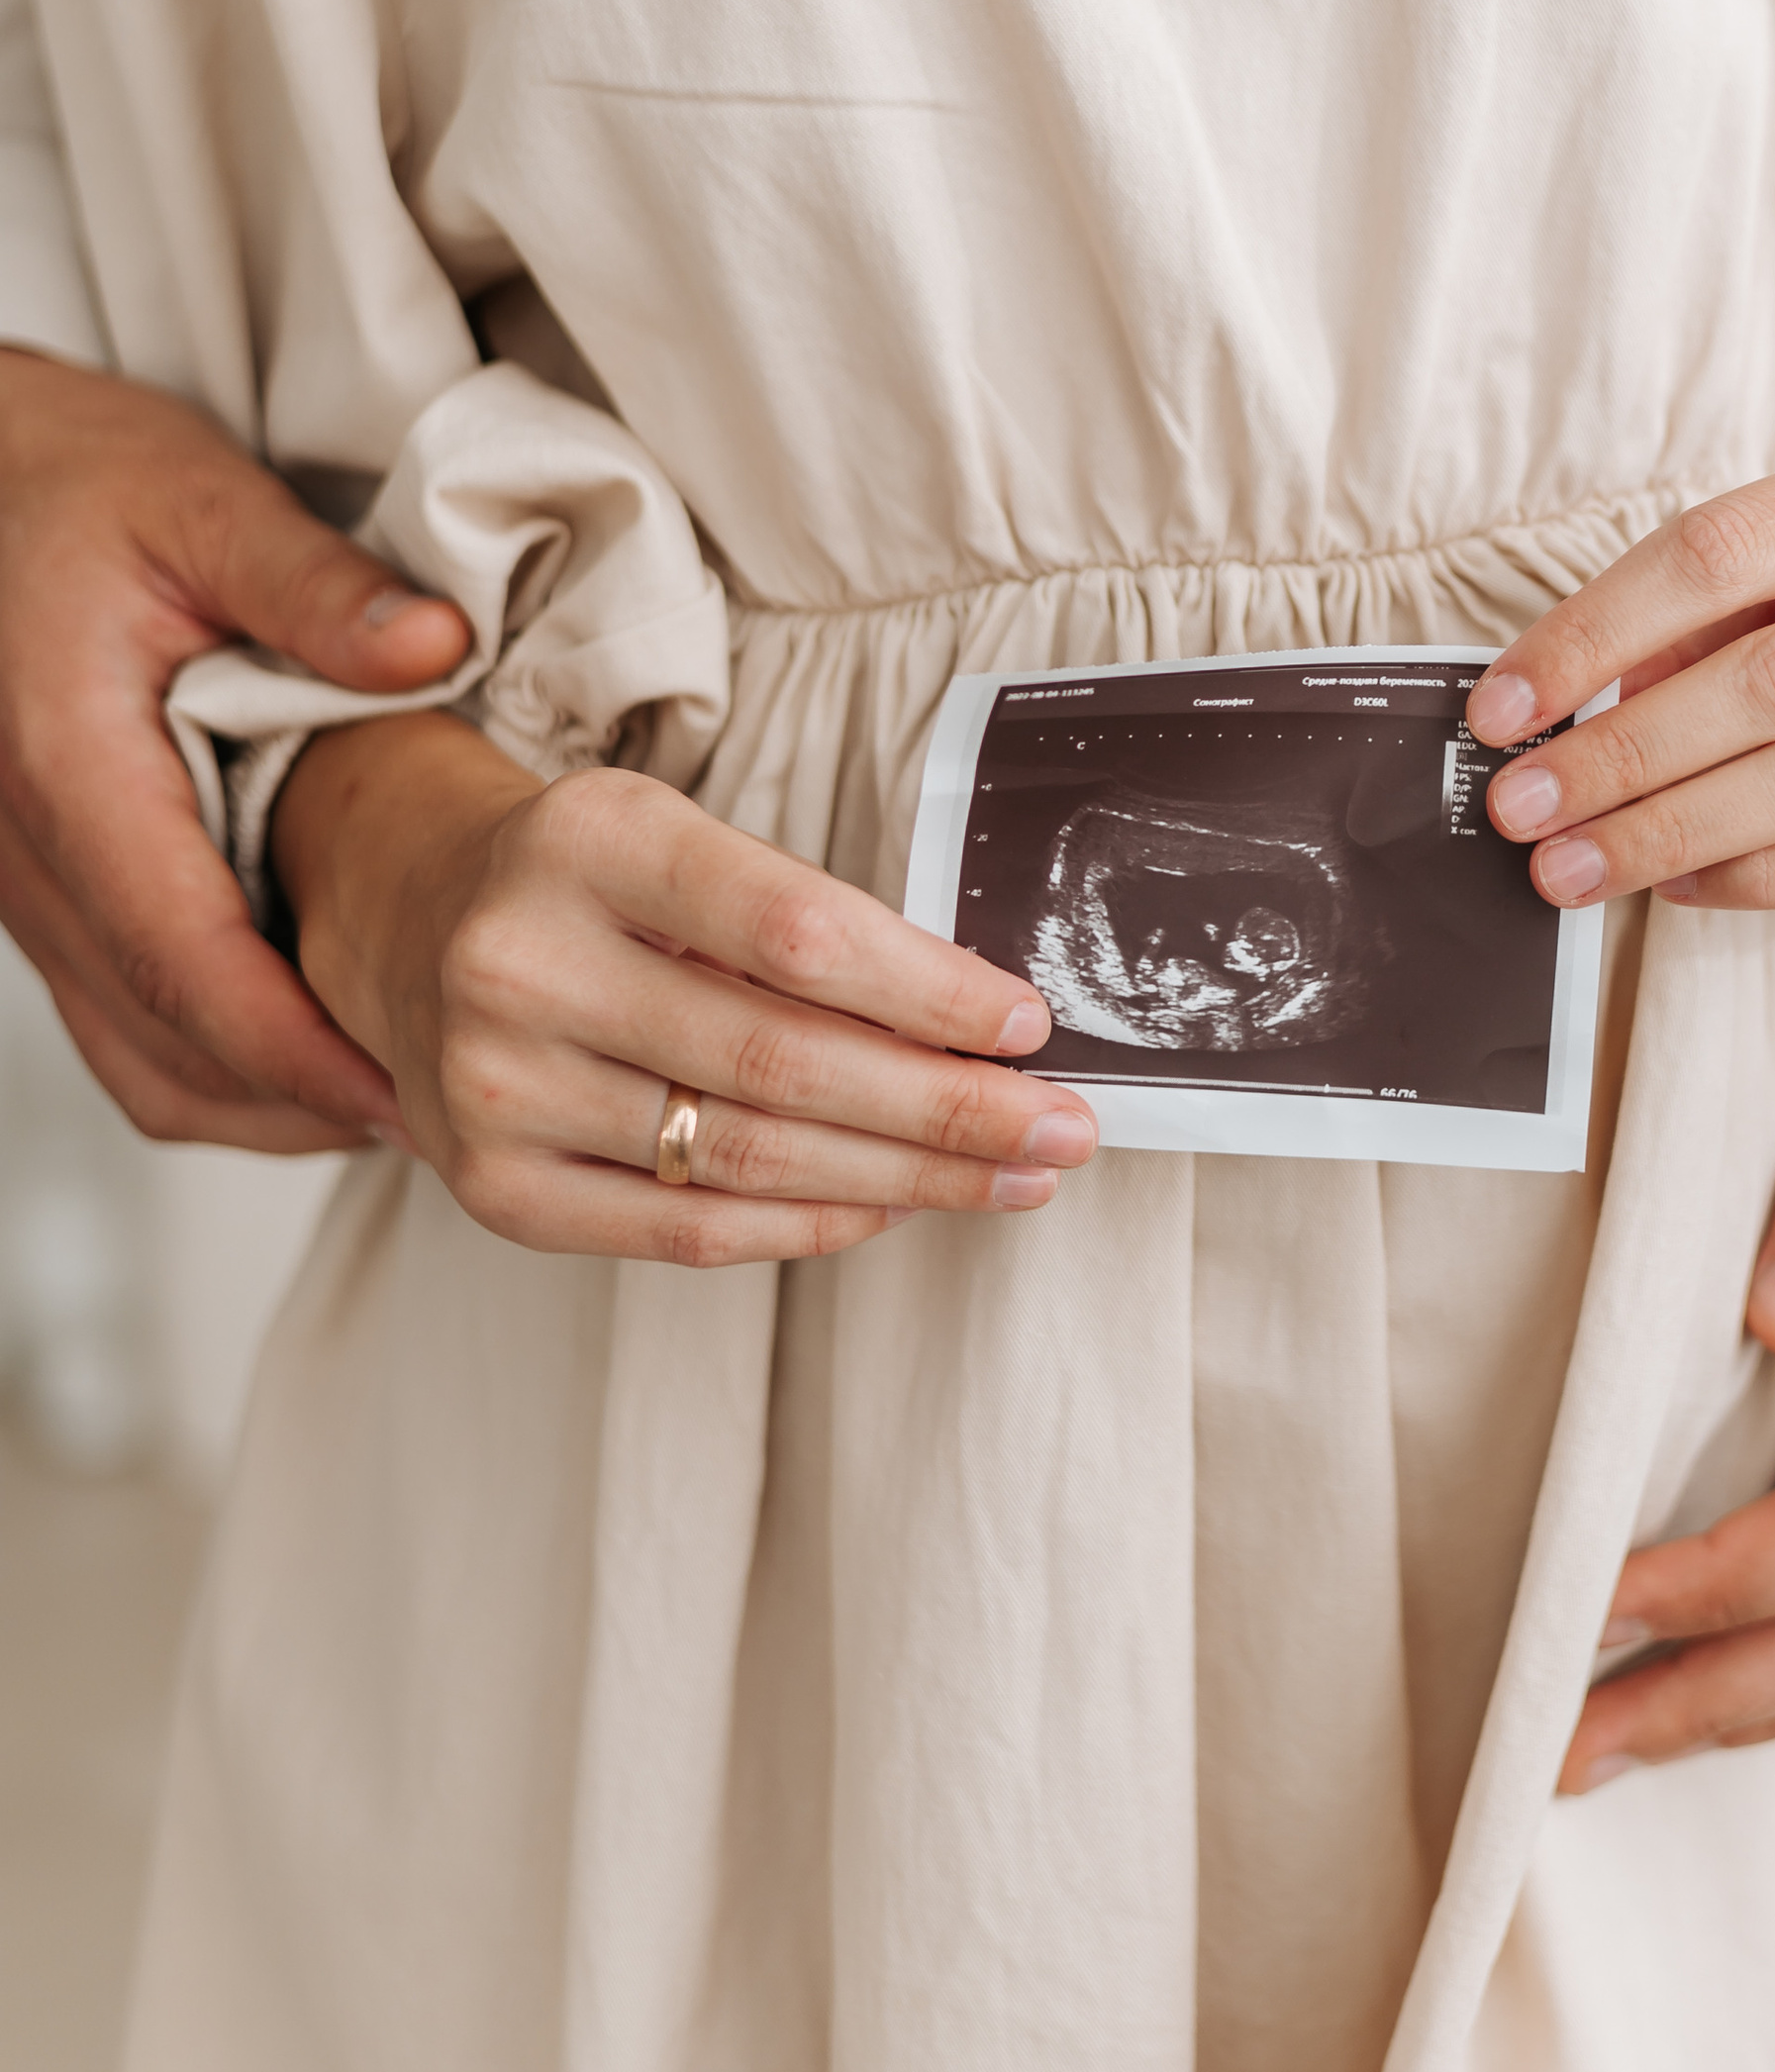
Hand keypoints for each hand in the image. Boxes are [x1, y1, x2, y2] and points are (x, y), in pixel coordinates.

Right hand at [0, 350, 472, 1149]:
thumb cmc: (74, 477)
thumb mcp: (200, 498)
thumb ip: (314, 584)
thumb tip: (432, 647)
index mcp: (66, 769)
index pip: (180, 959)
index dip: (292, 1048)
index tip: (401, 1096)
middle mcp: (26, 853)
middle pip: (161, 1037)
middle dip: (299, 1101)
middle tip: (447, 1121)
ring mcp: (23, 884)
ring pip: (132, 1052)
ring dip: (257, 1102)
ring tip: (397, 1106)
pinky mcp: (44, 889)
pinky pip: (117, 1015)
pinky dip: (212, 1060)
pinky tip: (314, 1052)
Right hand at [272, 716, 1100, 1265]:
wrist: (412, 923)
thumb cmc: (595, 884)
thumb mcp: (680, 843)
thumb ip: (802, 922)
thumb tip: (986, 1030)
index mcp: (588, 840)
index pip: (793, 930)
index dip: (928, 990)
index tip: (1029, 1025)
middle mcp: (523, 962)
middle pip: (782, 1061)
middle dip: (949, 1107)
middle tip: (1064, 1128)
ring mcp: (494, 1085)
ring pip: (746, 1156)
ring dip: (907, 1179)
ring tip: (1012, 1177)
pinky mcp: (492, 1187)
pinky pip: (685, 1231)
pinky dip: (811, 1225)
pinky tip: (897, 1209)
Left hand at [1466, 418, 1774, 912]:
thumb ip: (1700, 618)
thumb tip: (1554, 710)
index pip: (1720, 548)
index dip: (1594, 631)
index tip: (1502, 706)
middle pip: (1770, 679)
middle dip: (1624, 754)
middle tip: (1523, 808)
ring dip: (1675, 830)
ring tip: (1575, 865)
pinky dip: (1759, 876)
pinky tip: (1679, 883)